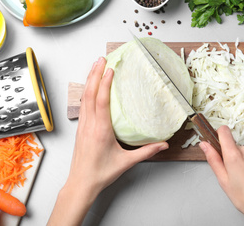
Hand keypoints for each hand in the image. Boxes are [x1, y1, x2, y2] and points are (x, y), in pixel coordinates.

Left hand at [48, 57, 167, 224]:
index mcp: (100, 131)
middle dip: (94, 74)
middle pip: (89, 94)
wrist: (81, 184)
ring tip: (95, 67)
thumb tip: (163, 144)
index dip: (104, 84)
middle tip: (101, 60)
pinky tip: (89, 88)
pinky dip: (87, 92)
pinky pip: (83, 106)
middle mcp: (89, 125)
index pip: (101, 102)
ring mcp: (82, 126)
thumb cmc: (100, 173)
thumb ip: (146, 151)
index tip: (109, 70)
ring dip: (89, 81)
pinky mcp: (80, 129)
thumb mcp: (126, 162)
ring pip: (84, 98)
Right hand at [199, 126, 243, 225]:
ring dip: (243, 161)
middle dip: (231, 156)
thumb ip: (212, 159)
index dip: (219, 135)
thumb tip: (204, 145)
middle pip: (234, 146)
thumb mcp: (223, 180)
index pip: (224, 131)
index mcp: (234, 155)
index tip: (218, 143)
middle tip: (233, 174)